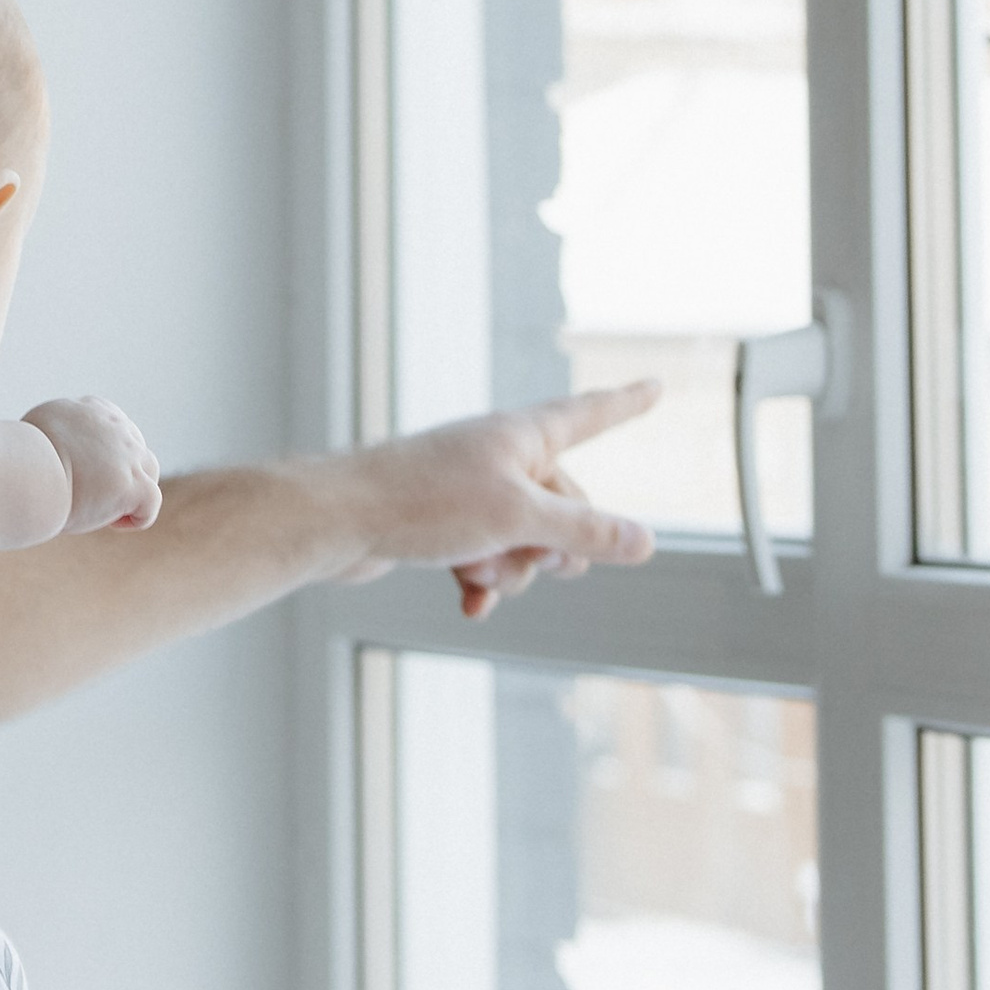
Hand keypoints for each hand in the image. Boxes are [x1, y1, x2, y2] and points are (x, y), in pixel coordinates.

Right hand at [22, 396, 162, 535]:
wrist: (24, 475)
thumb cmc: (19, 464)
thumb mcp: (39, 436)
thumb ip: (59, 438)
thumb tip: (61, 459)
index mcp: (91, 407)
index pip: (112, 428)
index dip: (100, 455)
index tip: (76, 472)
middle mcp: (115, 425)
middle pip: (132, 449)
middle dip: (117, 472)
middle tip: (87, 493)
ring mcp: (128, 454)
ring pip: (148, 471)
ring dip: (131, 491)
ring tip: (101, 508)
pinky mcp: (135, 484)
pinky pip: (151, 502)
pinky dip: (136, 517)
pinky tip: (112, 523)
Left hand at [344, 383, 659, 617]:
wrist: (333, 521)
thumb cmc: (421, 503)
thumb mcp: (518, 519)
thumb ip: (586, 531)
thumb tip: (646, 542)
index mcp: (521, 435)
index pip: (591, 414)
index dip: (627, 404)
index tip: (656, 385)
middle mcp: (497, 456)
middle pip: (564, 506)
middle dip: (552, 544)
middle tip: (518, 549)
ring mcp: (468, 492)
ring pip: (524, 543)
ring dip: (508, 568)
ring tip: (470, 568)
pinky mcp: (439, 526)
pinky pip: (485, 559)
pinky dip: (482, 582)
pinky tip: (468, 604)